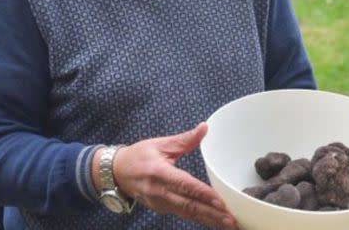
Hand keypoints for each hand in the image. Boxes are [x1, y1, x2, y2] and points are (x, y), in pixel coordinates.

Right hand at [111, 123, 238, 228]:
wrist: (116, 172)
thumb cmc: (138, 156)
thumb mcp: (160, 144)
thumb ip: (184, 139)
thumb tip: (204, 128)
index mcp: (159, 173)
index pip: (185, 185)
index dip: (203, 194)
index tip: (220, 201)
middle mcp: (159, 191)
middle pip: (189, 205)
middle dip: (211, 214)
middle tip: (231, 220)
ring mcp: (159, 203)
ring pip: (187, 213)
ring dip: (208, 220)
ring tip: (227, 223)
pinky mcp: (161, 209)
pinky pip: (182, 214)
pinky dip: (198, 218)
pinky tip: (212, 220)